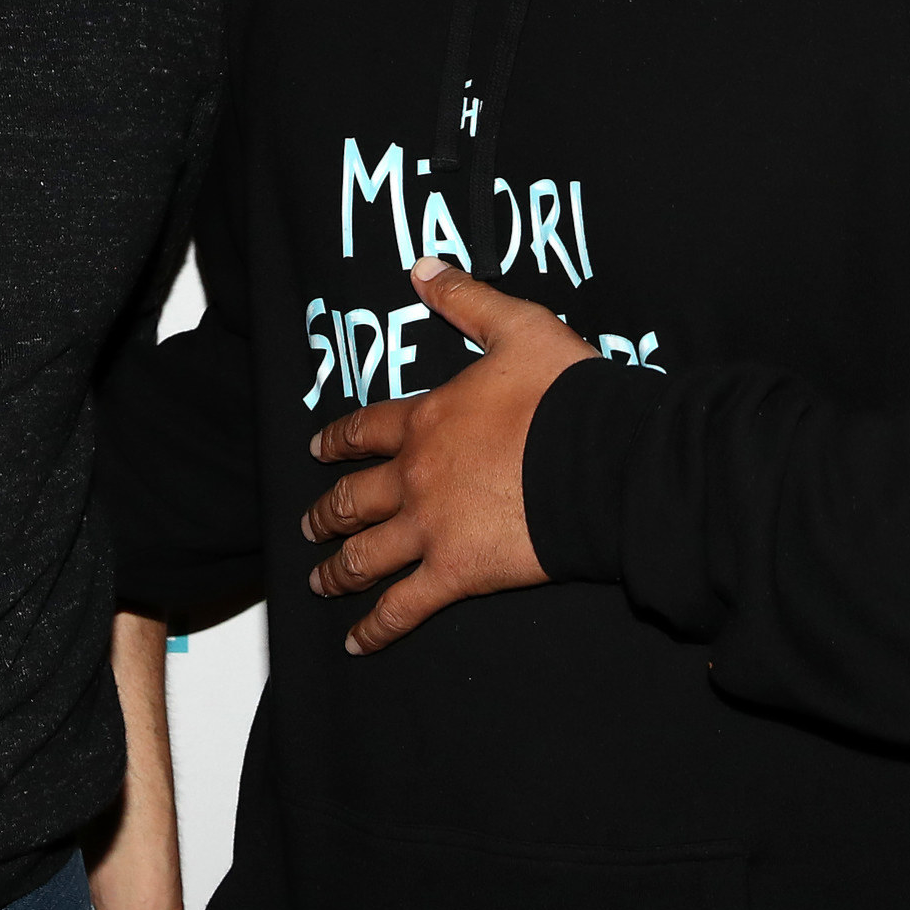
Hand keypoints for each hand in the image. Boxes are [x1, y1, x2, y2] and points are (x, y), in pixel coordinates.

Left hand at [300, 259, 596, 653]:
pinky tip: (354, 642)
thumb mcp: (518, 327)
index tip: (316, 449)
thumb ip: (467, 300)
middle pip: (352, 497)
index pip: (365, 429)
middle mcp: (414, 475)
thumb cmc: (566, 395)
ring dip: (335, 569)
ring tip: (317, 582)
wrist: (601, 462)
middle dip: (325, 512)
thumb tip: (422, 267)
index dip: (336, 439)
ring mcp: (429, 528)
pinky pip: (402, 607)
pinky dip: (374, 628)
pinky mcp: (455, 574)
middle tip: (308, 524)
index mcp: (427, 420)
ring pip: (364, 554)